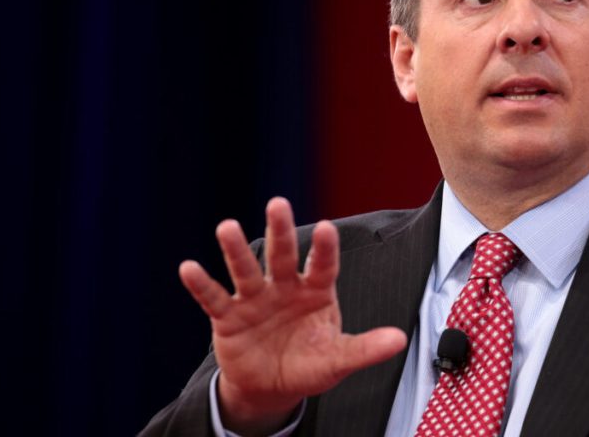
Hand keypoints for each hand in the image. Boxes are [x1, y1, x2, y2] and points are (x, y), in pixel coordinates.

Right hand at [178, 197, 407, 434]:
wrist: (272, 386)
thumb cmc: (310, 364)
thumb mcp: (338, 359)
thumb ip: (365, 348)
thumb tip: (400, 340)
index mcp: (316, 292)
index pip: (323, 266)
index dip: (325, 249)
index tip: (329, 228)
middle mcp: (285, 287)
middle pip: (282, 255)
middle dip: (280, 230)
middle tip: (278, 203)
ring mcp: (255, 299)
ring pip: (246, 269)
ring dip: (235, 250)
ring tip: (226, 227)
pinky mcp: (228, 317)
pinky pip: (214, 298)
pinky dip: (201, 284)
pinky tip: (188, 267)